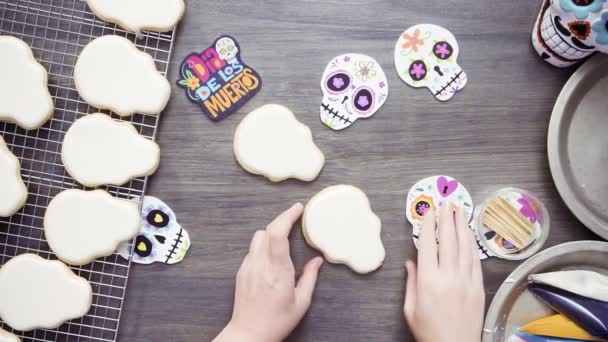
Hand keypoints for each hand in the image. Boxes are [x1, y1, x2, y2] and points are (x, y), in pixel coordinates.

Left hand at [214, 203, 323, 341]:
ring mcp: (248, 267)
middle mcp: (260, 265)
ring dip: (271, 232)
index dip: (287, 216)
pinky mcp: (241, 271)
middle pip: (267, 230)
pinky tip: (272, 255)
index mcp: (278, 272)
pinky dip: (263, 246)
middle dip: (281, 221)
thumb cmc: (277, 321)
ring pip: (257, 237)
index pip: (278, 234)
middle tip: (295, 217)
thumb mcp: (301, 302)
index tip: (298, 208)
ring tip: (284, 236)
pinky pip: (252, 250)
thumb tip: (318, 260)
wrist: (248, 334)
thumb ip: (310, 277)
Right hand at [404, 204, 484, 341]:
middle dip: (447, 219)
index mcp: (428, 281)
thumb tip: (411, 263)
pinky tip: (470, 234)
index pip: (427, 245)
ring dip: (462, 226)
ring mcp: (466, 281)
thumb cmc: (429, 332)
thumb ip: (411, 282)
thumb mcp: (410, 308)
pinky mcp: (478, 288)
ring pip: (465, 247)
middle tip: (446, 203)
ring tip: (460, 210)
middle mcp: (448, 277)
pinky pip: (475, 261)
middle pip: (448, 240)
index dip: (427, 225)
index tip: (428, 212)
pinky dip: (472, 245)